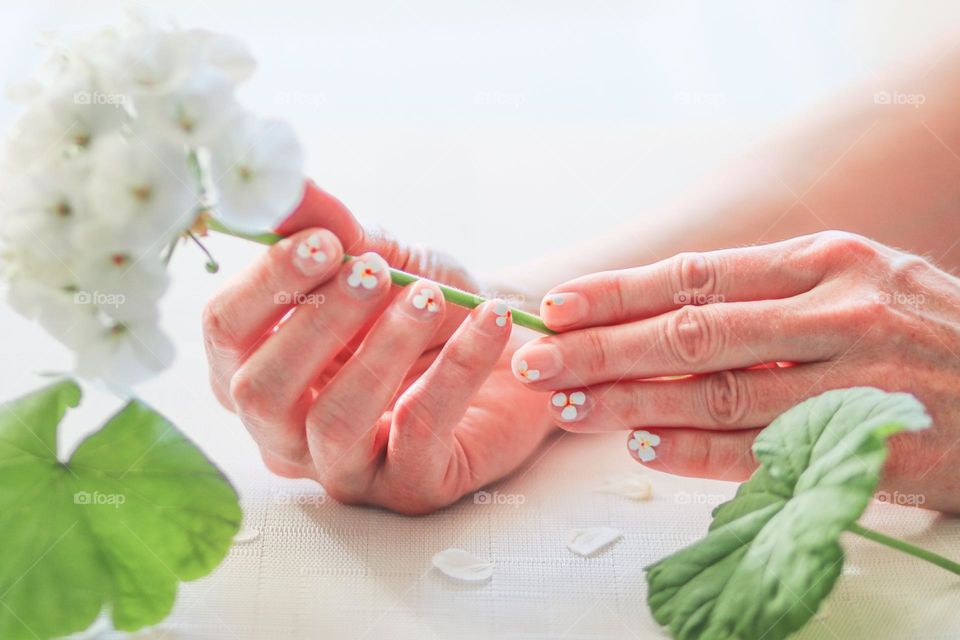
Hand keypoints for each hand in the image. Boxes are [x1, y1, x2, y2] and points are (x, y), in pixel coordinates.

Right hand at [203, 182, 551, 513]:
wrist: (513, 346)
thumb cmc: (430, 305)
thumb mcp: (385, 258)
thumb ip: (334, 229)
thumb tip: (287, 186)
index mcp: (260, 368)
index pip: (224, 333)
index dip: (266, 284)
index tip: (325, 242)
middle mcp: (285, 430)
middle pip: (260, 391)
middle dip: (317, 322)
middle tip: (375, 273)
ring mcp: (343, 468)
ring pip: (333, 422)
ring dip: (381, 350)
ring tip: (429, 299)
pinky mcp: (409, 489)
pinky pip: (420, 433)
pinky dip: (456, 369)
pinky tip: (489, 322)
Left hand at [511, 231, 959, 512]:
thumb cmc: (920, 330)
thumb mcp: (854, 283)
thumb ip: (766, 295)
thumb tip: (659, 314)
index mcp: (823, 261)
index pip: (695, 275)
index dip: (619, 292)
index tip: (558, 306)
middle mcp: (835, 310)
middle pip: (690, 331)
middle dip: (601, 347)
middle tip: (536, 361)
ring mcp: (852, 378)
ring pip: (714, 392)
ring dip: (630, 402)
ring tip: (569, 407)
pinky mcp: (865, 442)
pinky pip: (760, 449)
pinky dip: (694, 449)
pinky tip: (643, 446)